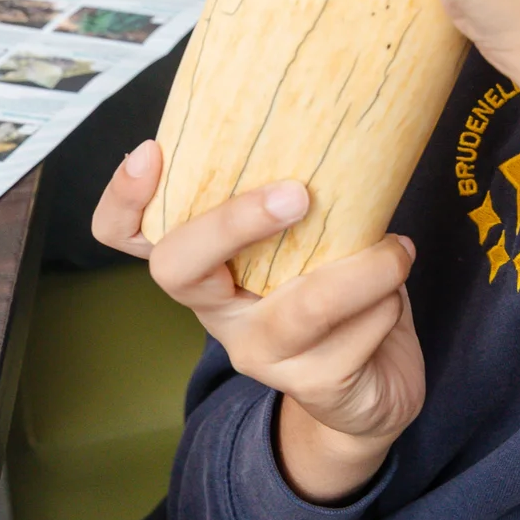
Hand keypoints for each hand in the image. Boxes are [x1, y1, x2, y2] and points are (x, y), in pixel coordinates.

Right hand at [94, 142, 422, 501]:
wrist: (371, 392)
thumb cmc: (335, 293)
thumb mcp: (306, 241)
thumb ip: (295, 200)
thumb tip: (323, 128)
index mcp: (207, 266)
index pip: (127, 235)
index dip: (123, 198)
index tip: (150, 151)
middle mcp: (218, 310)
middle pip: (178, 268)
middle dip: (233, 221)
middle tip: (297, 193)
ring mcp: (260, 354)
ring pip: (302, 306)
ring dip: (362, 270)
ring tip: (396, 248)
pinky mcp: (314, 384)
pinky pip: (356, 331)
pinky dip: (388, 300)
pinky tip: (394, 292)